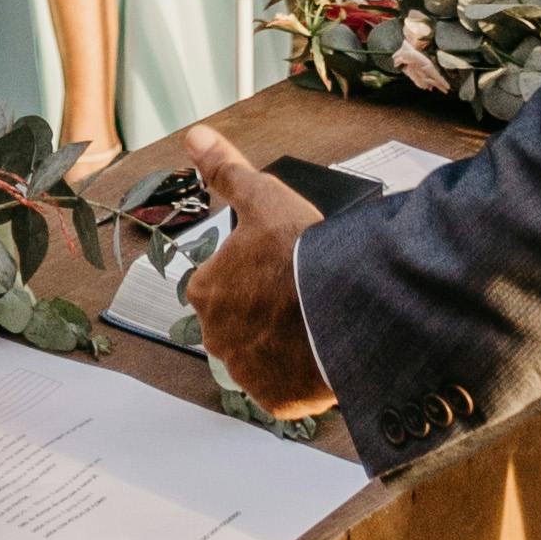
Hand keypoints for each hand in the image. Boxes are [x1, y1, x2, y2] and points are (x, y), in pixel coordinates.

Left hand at [174, 124, 339, 417]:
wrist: (345, 310)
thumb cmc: (302, 255)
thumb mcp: (264, 198)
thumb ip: (226, 170)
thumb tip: (195, 138)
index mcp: (206, 291)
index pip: (223, 284)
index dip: (254, 276)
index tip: (281, 271)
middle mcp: (215, 337)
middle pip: (239, 323)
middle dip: (264, 314)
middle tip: (298, 298)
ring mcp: (245, 373)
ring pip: (259, 357)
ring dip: (279, 346)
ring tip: (312, 325)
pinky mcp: (275, 401)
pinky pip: (282, 390)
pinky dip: (297, 378)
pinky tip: (316, 355)